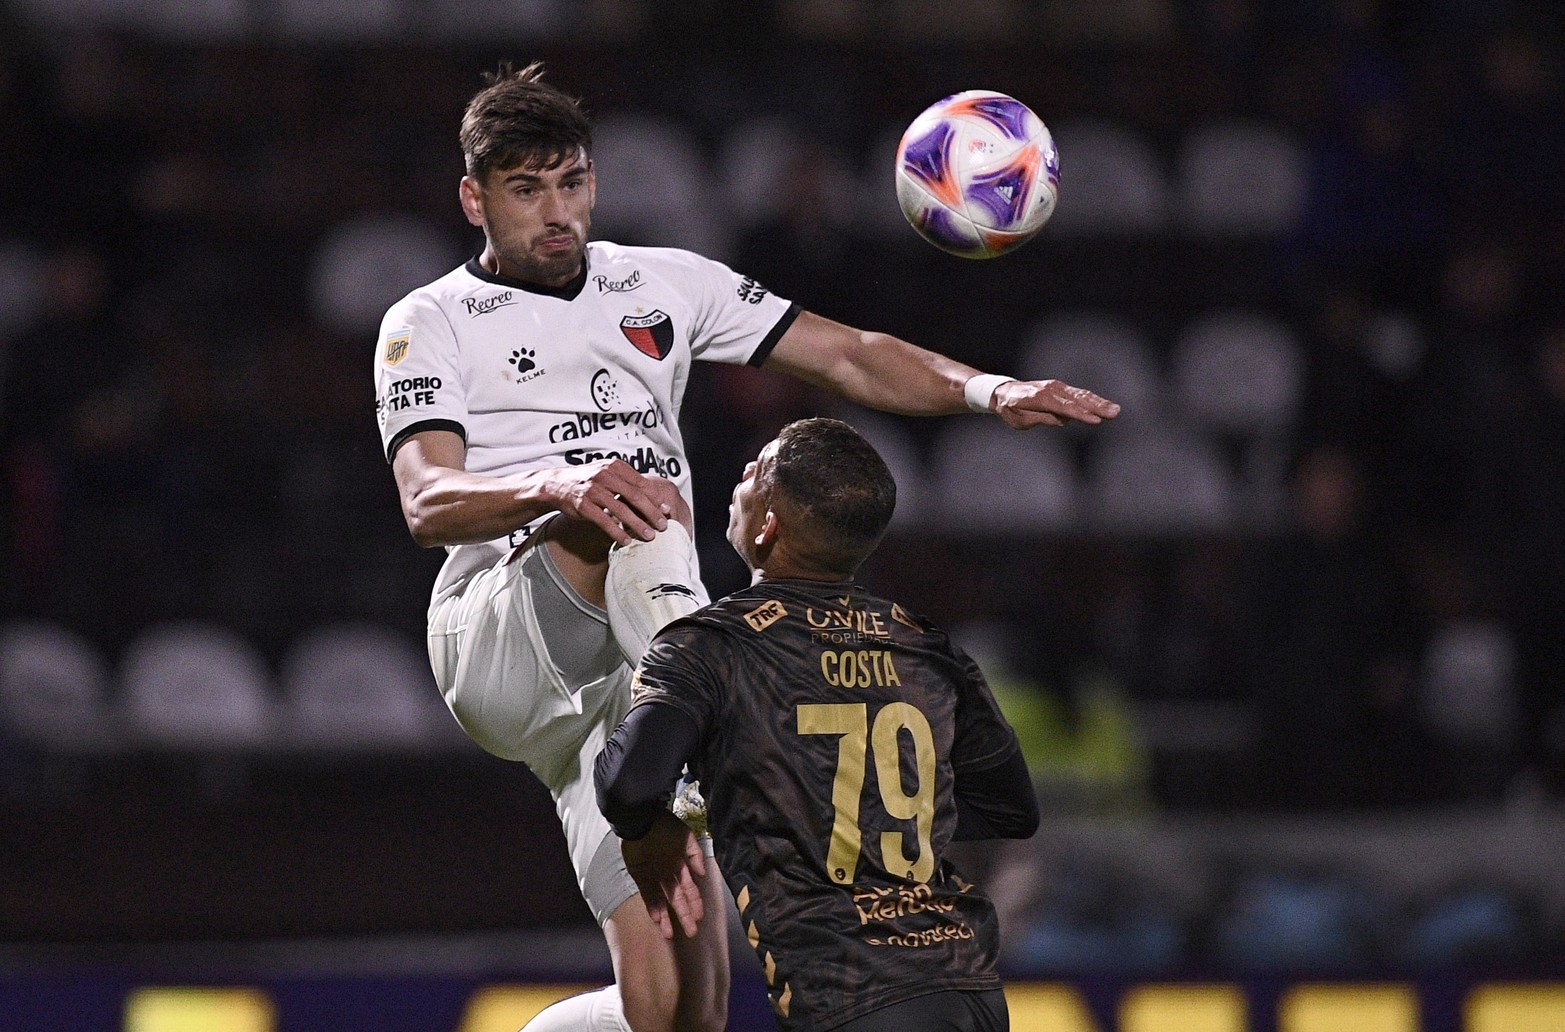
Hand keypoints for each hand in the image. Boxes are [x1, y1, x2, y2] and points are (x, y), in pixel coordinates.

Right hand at [543, 459, 688, 545]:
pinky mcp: (583, 505)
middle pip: (635, 497)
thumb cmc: (588, 481)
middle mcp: (605, 475)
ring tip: (649, 536)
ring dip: (638, 525)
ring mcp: (593, 490)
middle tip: (664, 526)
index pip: (641, 484)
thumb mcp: (608, 474)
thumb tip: (654, 497)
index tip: (668, 511)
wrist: (557, 484)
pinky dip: (616, 532)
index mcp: (615, 467)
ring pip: (621, 510)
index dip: (656, 498)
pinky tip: (626, 541)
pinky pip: (604, 520)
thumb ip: (628, 483)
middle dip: (652, 513)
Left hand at [622, 810, 707, 939]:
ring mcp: (653, 876)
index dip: (694, 902)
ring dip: (666, 917)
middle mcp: (667, 873)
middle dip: (684, 915)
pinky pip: (646, 894)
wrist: (640, 818)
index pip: (688, 888)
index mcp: (679, 864)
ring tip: (670, 934)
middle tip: (692, 932)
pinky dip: (651, 906)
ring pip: (662, 900)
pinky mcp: (639, 876)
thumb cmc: (664, 825)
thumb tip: (702, 873)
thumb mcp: (685, 836)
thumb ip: (695, 853)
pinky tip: (657, 919)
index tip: (700, 917)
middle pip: (677, 898)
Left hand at [992, 379, 1120, 428]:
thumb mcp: (1020, 420)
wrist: (1005, 392)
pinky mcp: (1061, 388)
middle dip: (1097, 406)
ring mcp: (1057, 387)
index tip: (1095, 420)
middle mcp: (1050, 389)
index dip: (1080, 414)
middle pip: (1077, 399)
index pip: (1063, 407)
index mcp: (1038, 397)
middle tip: (1115, 413)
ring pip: (1081, 395)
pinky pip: (1078, 394)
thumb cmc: (1010, 408)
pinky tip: (1105, 406)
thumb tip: (1062, 420)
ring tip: (1116, 410)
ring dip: (1099, 402)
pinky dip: (1092, 399)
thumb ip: (1041, 419)